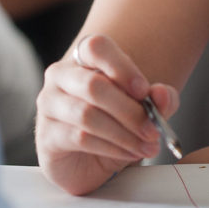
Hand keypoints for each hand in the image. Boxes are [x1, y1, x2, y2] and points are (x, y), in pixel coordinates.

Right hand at [35, 33, 179, 194]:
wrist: (90, 160)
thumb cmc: (116, 122)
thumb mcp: (145, 108)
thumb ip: (158, 99)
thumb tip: (162, 95)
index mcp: (83, 58)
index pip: (96, 47)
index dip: (122, 67)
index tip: (145, 91)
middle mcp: (60, 76)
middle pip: (94, 85)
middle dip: (130, 110)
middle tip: (153, 129)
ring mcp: (49, 105)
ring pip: (88, 115)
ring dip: (124, 133)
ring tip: (148, 146)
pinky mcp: (46, 136)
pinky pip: (80, 138)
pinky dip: (112, 148)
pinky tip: (130, 153)